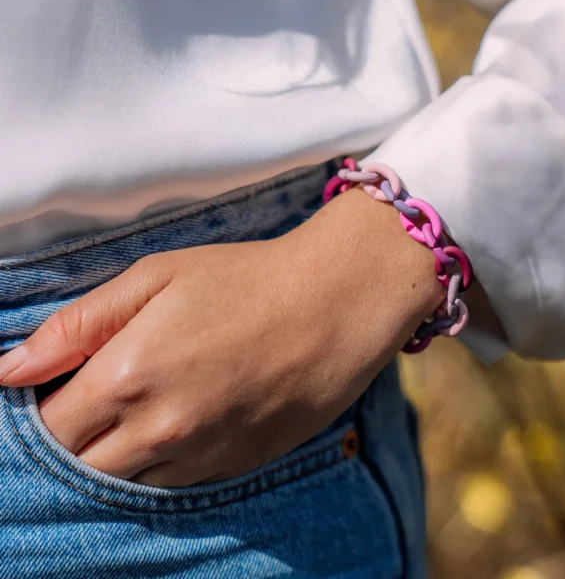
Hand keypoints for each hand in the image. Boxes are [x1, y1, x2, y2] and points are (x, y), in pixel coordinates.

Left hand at [0, 189, 443, 486]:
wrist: (334, 305)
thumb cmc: (246, 280)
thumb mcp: (157, 276)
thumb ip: (78, 325)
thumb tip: (9, 369)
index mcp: (129, 376)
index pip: (47, 426)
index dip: (41, 408)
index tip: (58, 388)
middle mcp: (160, 430)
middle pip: (80, 465)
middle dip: (74, 438)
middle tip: (97, 397)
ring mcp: (201, 456)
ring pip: (126, 483)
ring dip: (117, 454)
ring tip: (144, 406)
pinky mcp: (236, 467)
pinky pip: (175, 484)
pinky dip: (161, 463)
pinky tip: (182, 419)